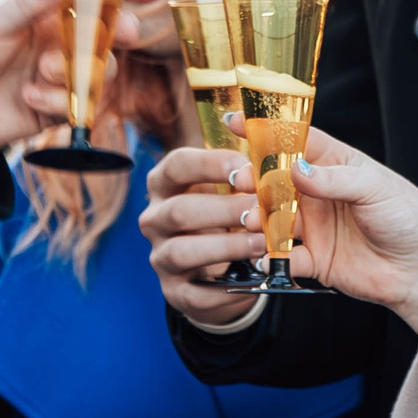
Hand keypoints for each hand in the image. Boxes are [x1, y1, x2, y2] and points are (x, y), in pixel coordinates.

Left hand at [0, 0, 153, 152]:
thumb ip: (31, 1)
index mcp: (47, 8)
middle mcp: (60, 39)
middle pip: (111, 34)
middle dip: (121, 33)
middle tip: (122, 34)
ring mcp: (60, 74)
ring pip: (102, 72)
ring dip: (81, 71)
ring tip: (42, 70)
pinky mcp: (55, 108)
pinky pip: (81, 105)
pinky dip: (60, 100)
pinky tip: (28, 96)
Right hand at [138, 145, 260, 326]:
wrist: (228, 270)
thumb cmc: (235, 215)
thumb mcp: (239, 185)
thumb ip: (248, 160)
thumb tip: (246, 123)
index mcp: (167, 185)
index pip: (175, 166)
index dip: (208, 165)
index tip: (245, 168)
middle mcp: (155, 219)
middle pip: (178, 211)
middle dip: (222, 210)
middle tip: (260, 210)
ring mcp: (161, 257)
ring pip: (181, 252)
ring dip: (224, 247)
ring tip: (262, 243)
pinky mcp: (175, 292)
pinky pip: (195, 294)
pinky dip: (225, 290)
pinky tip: (254, 278)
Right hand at [146, 128, 417, 351]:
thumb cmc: (410, 220)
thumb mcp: (377, 190)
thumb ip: (335, 179)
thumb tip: (297, 168)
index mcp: (335, 164)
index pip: (295, 139)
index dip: (265, 129)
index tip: (235, 122)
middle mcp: (318, 192)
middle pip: (274, 178)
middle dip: (252, 178)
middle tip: (242, 182)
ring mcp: (313, 225)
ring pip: (271, 216)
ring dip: (256, 217)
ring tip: (253, 220)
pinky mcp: (312, 258)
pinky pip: (281, 256)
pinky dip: (269, 256)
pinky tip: (267, 256)